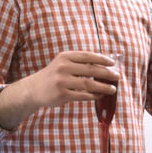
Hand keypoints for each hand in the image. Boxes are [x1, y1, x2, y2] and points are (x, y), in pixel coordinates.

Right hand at [0, 51, 118, 129]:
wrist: (34, 89)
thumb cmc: (53, 76)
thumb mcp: (62, 63)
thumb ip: (79, 63)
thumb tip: (104, 67)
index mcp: (65, 56)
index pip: (87, 56)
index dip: (102, 59)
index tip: (113, 63)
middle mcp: (63, 67)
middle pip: (91, 70)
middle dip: (107, 73)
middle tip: (117, 76)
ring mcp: (62, 81)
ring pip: (89, 84)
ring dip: (103, 87)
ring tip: (113, 89)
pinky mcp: (62, 94)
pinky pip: (83, 95)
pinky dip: (94, 96)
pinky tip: (100, 96)